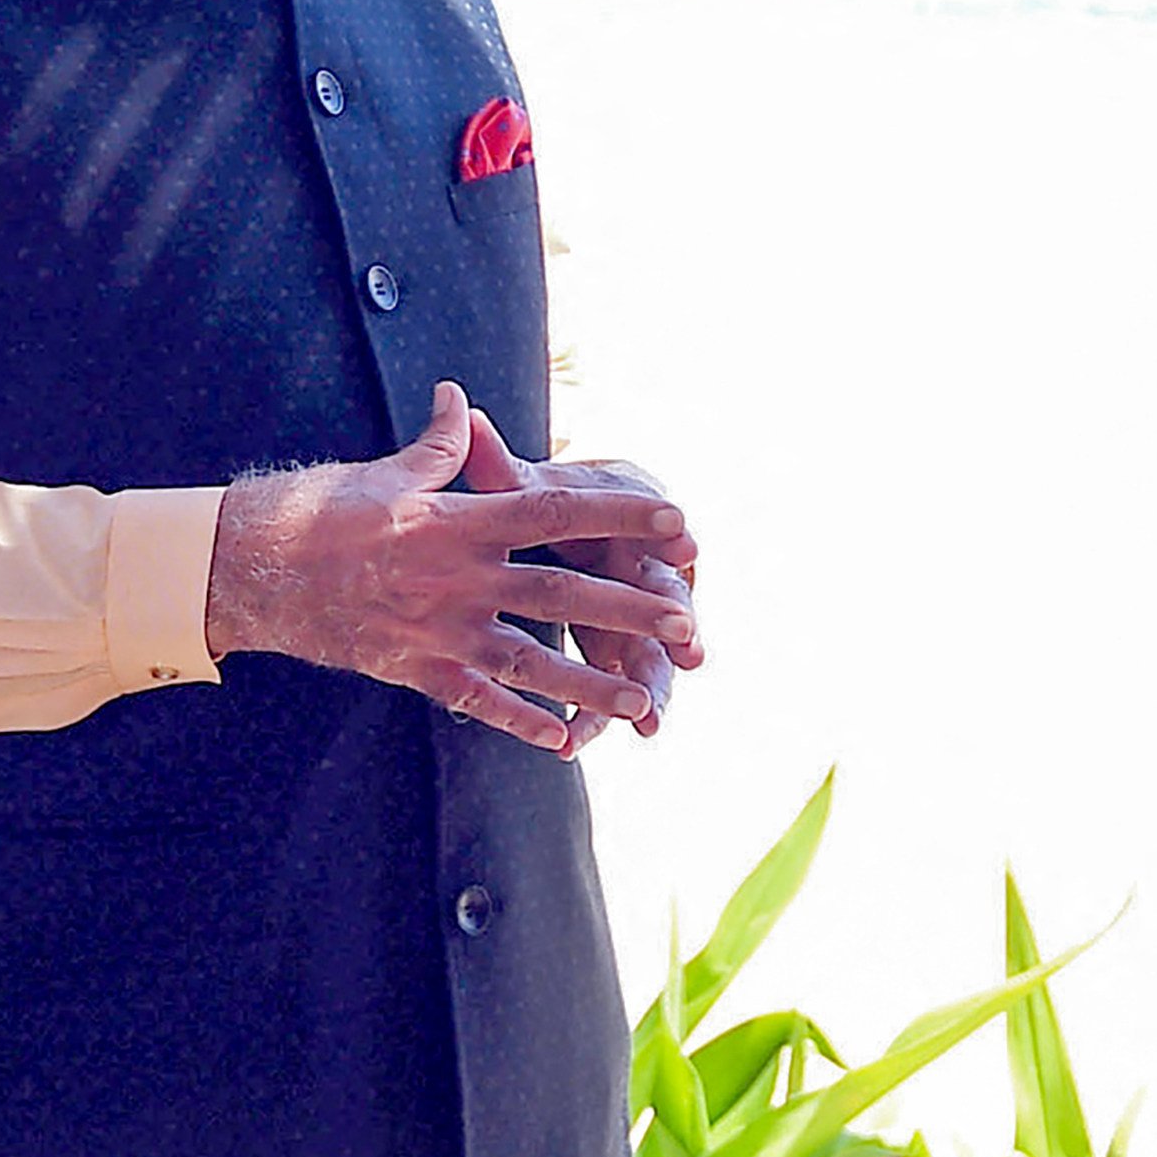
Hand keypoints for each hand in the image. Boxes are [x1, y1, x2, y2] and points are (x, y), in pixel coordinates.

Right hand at [205, 383, 699, 755]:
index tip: (675, 518)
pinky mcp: (414, 668)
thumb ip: (443, 445)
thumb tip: (460, 398)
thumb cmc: (325, 510)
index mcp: (460, 518)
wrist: (253, 566)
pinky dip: (521, 723)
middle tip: (687, 623)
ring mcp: (438, 628)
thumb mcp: (391, 470)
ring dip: (589, 683)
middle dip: (628, 609)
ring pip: (530, 661)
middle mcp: (458, 576)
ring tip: (644, 702)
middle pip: (561, 593)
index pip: (557, 510)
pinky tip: (564, 742)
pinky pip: (477, 701)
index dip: (620, 514)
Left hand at [482, 428, 702, 744]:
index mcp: (626, 521)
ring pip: (643, 656)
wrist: (554, 531)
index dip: (669, 533)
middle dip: (676, 623)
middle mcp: (637, 568)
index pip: (652, 522)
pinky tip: (577, 742)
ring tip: (651, 721)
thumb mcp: (516, 485)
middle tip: (692, 647)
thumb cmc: (541, 502)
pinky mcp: (606, 653)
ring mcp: (627, 616)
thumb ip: (495, 464)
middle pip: (665, 598)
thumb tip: (464, 413)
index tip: (686, 541)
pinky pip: (603, 689)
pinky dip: (590, 718)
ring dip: (650, 687)